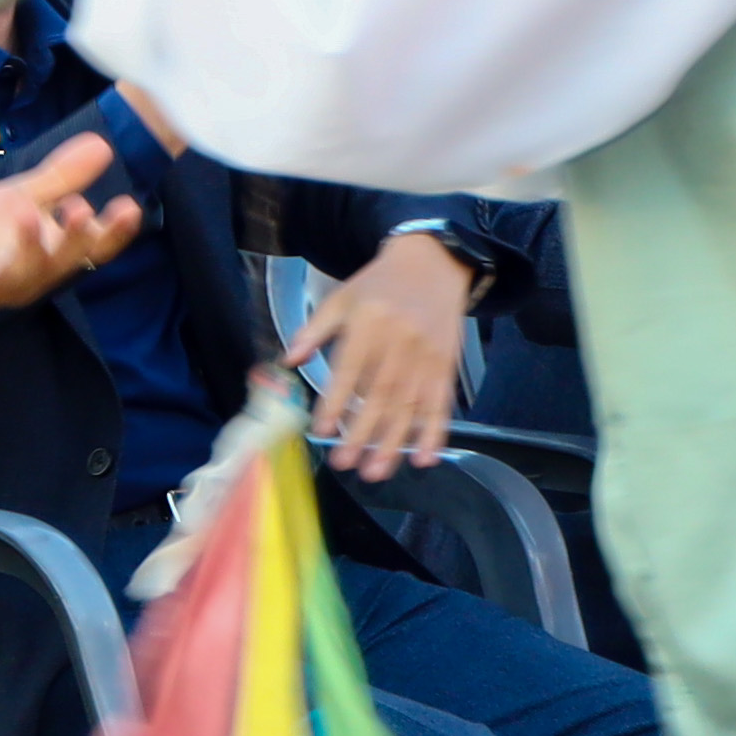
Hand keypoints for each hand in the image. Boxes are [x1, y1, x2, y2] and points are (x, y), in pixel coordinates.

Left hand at [0, 131, 141, 319]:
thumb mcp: (23, 197)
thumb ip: (61, 178)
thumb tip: (103, 144)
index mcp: (55, 250)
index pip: (95, 247)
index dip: (115, 232)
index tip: (129, 208)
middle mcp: (36, 273)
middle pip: (65, 260)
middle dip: (74, 237)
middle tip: (80, 208)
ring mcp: (2, 285)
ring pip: (24, 272)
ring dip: (28, 244)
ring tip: (29, 212)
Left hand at [286, 230, 476, 479]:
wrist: (432, 265)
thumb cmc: (378, 285)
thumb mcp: (340, 298)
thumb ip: (314, 330)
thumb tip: (288, 360)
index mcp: (369, 324)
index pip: (349, 370)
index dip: (336, 402)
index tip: (322, 431)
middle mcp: (400, 343)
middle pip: (381, 395)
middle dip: (363, 433)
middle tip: (346, 464)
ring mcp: (427, 357)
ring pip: (410, 406)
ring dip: (394, 442)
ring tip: (377, 471)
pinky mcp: (446, 366)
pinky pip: (441, 404)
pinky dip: (435, 433)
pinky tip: (424, 458)